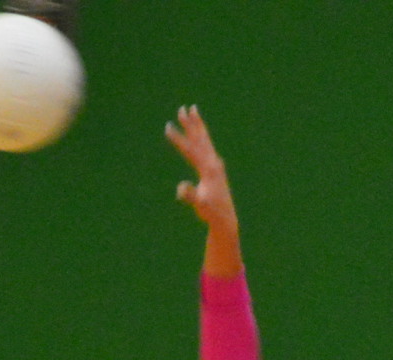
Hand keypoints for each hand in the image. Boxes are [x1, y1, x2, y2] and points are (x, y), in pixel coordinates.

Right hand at [164, 105, 236, 234]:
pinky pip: (207, 147)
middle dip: (190, 123)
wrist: (225, 218)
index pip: (190, 149)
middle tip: (183, 108)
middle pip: (200, 138)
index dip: (178, 138)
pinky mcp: (216, 168)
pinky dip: (202, 137)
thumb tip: (182, 188)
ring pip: (205, 140)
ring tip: (193, 111)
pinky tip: (200, 133)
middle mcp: (214, 162)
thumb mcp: (200, 205)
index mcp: (208, 169)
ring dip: (197, 126)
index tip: (167, 127)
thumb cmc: (210, 212)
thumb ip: (191, 195)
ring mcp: (216, 164)